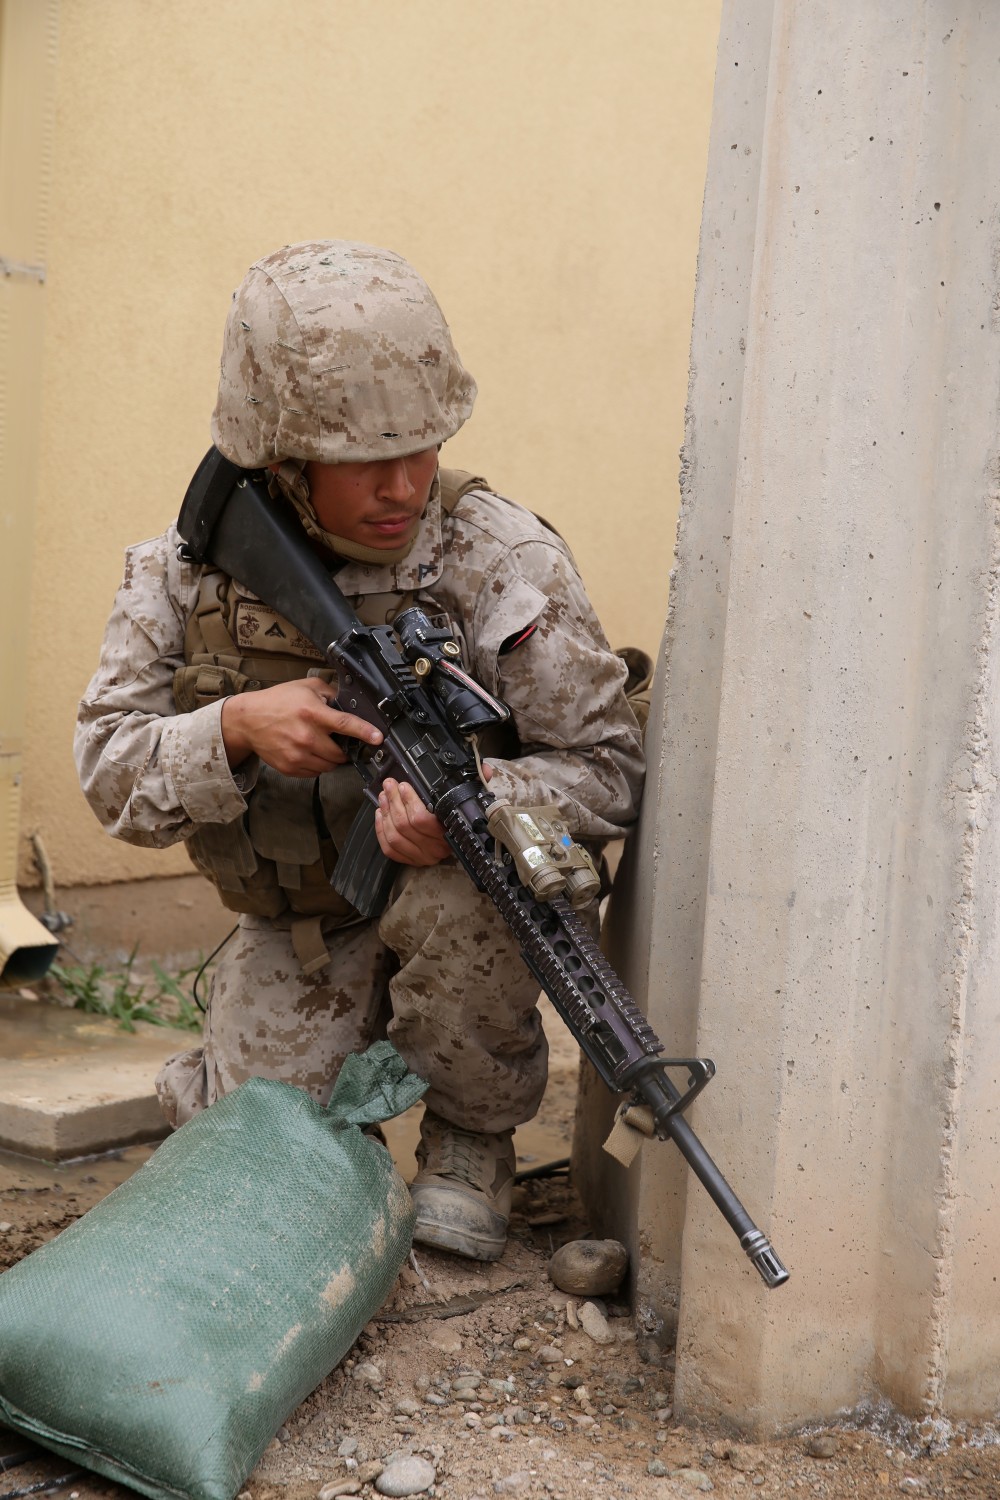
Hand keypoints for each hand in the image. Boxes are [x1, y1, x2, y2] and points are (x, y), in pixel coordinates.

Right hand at [221, 678, 381, 775]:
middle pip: (340, 753)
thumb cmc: (277, 701)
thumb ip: (330, 693)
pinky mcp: (290, 768)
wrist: (248, 720)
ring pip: (329, 766)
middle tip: (338, 740)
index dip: (365, 732)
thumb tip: (349, 703)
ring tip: (320, 744)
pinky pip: (315, 773)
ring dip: (331, 758)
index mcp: (312, 713)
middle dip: (344, 748)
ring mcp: (297, 755)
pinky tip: (308, 752)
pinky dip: (317, 765)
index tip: (378, 738)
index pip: (346, 725)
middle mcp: (306, 736)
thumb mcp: (305, 687)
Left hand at [374, 778, 451, 865]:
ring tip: (383, 798)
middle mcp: (432, 849)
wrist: (460, 843)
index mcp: (445, 835)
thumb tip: (406, 787)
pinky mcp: (409, 861)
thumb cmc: (450, 822)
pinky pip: (389, 848)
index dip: (408, 800)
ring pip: (394, 836)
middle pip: (404, 825)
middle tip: (388, 786)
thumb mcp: (448, 810)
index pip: (420, 818)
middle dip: (393, 801)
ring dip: (386, 813)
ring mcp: (419, 857)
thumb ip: (432, 801)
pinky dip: (381, 829)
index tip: (403, 786)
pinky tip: (380, 815)